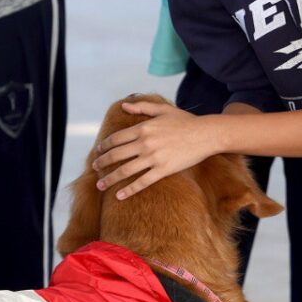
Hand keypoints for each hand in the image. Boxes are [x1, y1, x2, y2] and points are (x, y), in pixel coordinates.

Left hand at [92, 100, 223, 199]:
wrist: (206, 134)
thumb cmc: (186, 121)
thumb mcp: (163, 109)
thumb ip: (142, 107)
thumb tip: (124, 105)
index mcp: (143, 127)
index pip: (116, 139)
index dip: (104, 146)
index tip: (98, 152)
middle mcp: (145, 143)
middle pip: (116, 155)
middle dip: (102, 163)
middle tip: (94, 169)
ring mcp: (153, 157)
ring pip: (125, 170)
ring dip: (109, 179)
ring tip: (100, 185)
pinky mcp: (163, 170)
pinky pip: (142, 182)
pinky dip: (129, 190)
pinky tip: (119, 196)